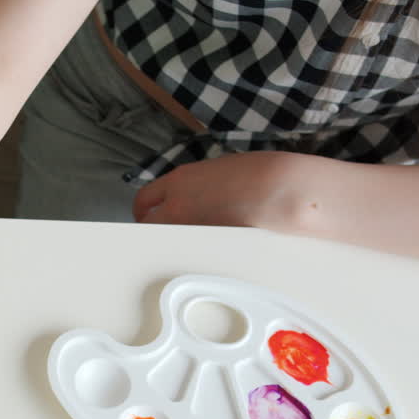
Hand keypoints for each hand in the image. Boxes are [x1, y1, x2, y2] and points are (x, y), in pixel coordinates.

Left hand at [133, 151, 336, 232]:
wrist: (275, 189)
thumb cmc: (255, 174)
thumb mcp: (216, 170)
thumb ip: (194, 183)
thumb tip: (190, 195)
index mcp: (178, 181)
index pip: (144, 198)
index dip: (143, 209)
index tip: (145, 214)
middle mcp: (176, 204)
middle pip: (147, 223)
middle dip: (150, 228)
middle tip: (158, 233)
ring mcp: (189, 226)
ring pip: (167, 238)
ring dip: (170, 240)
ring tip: (185, 240)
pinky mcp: (204, 244)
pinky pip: (188, 249)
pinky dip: (191, 248)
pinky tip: (205, 245)